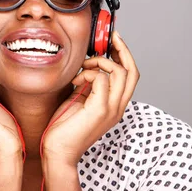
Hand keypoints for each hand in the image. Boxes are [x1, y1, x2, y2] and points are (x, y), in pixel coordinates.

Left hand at [41, 31, 139, 166]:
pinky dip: (88, 73)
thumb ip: (88, 85)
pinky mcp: (100, 110)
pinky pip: (101, 79)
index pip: (131, 76)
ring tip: (83, 67)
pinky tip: (76, 82)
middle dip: (122, 50)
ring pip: (120, 72)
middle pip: (133, 71)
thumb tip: (87, 67)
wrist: (58, 152)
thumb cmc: (64, 129)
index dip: (125, 55)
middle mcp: (118, 107)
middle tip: (110, 38)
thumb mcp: (79, 100)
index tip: (113, 41)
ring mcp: (112, 109)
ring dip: (100, 62)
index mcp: (115, 105)